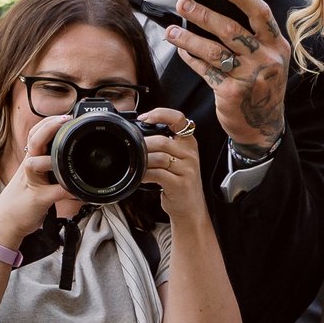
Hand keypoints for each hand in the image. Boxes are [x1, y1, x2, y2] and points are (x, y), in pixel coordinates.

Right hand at [0, 113, 84, 247]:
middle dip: (49, 127)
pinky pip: (54, 192)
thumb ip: (47, 169)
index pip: (34, 134)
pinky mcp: (38, 199)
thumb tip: (69, 164)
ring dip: (51, 159)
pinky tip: (80, 190)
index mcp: (29, 161)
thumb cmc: (21, 200)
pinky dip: (69, 190)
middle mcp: (28, 168)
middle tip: (65, 119)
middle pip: (33, 141)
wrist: (5, 222)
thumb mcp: (33, 179)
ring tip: (66, 155)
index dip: (48, 122)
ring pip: (36, 163)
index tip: (65, 115)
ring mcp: (31, 183)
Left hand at [139, 108, 205, 224]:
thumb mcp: (177, 159)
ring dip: (143, 160)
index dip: (161, 114)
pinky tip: (141, 176)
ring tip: (136, 164)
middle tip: (132, 148)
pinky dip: (145, 174)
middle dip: (143, 144)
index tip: (144, 118)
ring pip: (160, 157)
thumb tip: (138, 134)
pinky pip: (158, 174)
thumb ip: (164, 145)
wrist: (190, 208)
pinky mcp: (181, 184)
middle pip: (163, 140)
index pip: (179, 119)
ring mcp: (188, 169)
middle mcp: (190, 154)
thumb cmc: (179, 182)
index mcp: (189, 142)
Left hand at [168, 0, 291, 151]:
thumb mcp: (269, 60)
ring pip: (214, 51)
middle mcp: (266, 60)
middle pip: (231, 30)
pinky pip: (206, 71)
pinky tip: (181, 51)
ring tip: (171, 31)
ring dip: (189, 39)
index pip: (261, 13)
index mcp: (277, 45)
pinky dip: (191, 60)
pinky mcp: (232, 93)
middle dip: (202, 15)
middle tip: (183, 4)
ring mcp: (250, 78)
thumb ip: (253, 38)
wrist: (263, 127)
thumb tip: (218, 9)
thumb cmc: (262, 86)